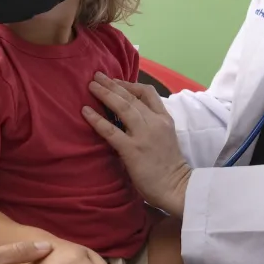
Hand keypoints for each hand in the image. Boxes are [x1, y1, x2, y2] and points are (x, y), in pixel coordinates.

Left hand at [83, 73, 191, 217]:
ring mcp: (144, 136)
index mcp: (164, 119)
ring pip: (123, 107)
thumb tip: (128, 117)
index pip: (147, 93)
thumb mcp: (165, 138)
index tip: (115, 81)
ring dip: (105, 94)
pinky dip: (97, 119)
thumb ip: (150, 125)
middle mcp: (154, 123)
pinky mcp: (133, 150)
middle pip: (131, 97)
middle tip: (96, 75)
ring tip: (91, 86)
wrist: (178, 188)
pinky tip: (85, 111)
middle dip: (112, 84)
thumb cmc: (169, 167)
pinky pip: (111, 131)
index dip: (129, 84)